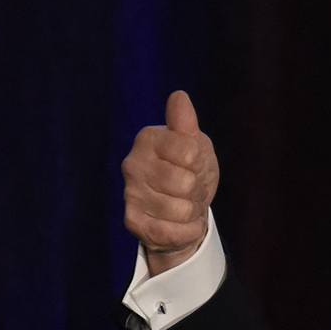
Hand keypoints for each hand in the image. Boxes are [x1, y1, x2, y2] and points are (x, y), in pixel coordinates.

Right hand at [122, 90, 218, 276]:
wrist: (181, 212)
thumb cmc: (189, 171)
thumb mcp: (195, 144)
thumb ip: (186, 123)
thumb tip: (179, 97)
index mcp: (147, 138)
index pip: (190, 151)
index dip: (200, 162)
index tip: (193, 164)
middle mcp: (132, 164)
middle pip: (186, 183)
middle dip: (197, 190)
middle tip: (189, 189)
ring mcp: (130, 194)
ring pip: (182, 209)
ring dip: (192, 212)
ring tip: (183, 205)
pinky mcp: (132, 222)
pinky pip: (171, 232)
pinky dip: (188, 231)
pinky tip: (182, 224)